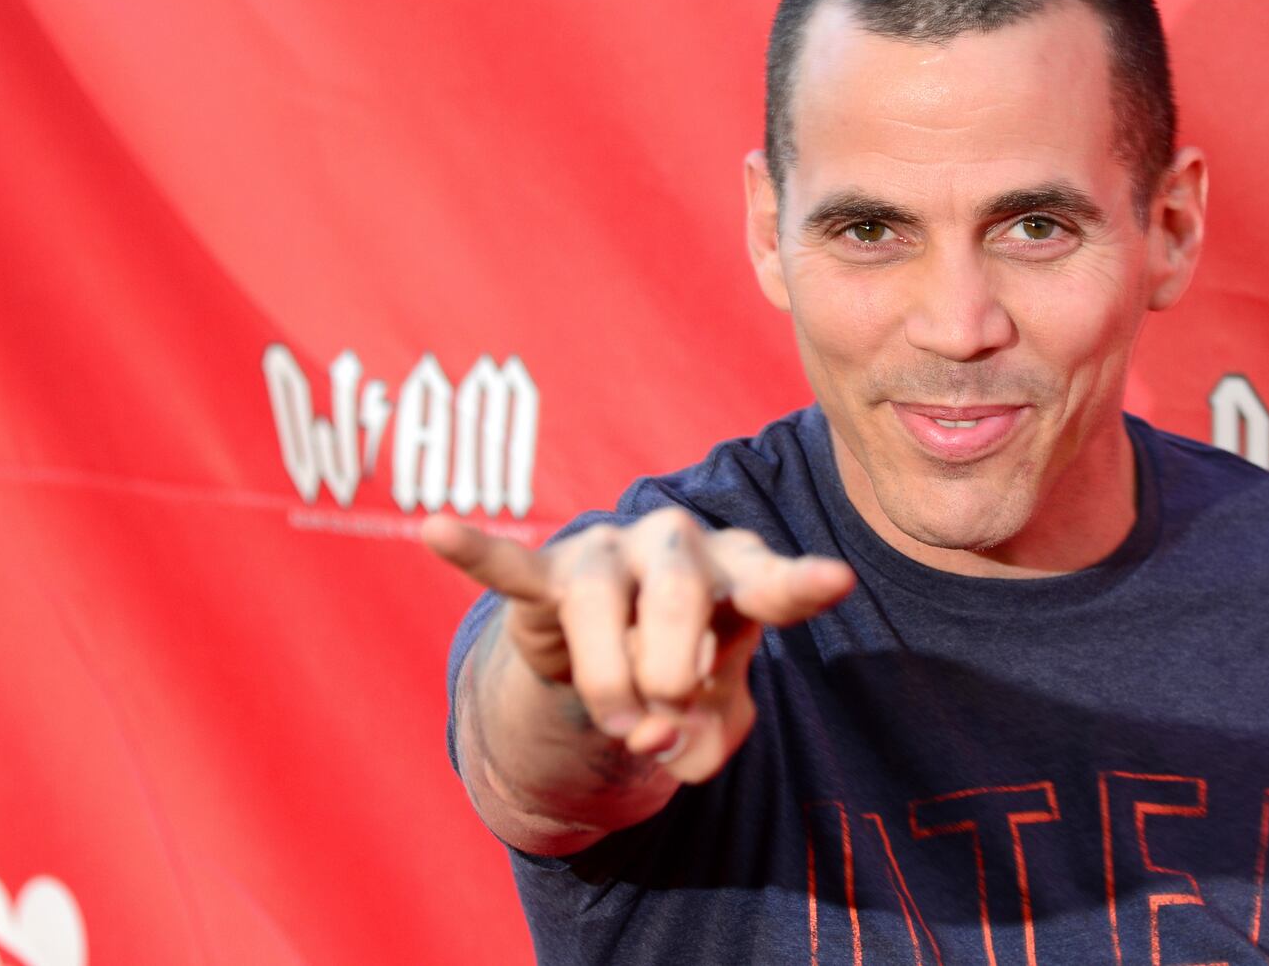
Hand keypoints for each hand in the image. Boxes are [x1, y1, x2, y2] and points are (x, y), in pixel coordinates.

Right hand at [423, 507, 853, 783]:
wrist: (619, 660)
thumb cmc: (688, 673)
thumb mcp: (716, 718)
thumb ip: (708, 733)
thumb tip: (661, 738)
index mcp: (741, 574)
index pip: (774, 583)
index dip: (801, 587)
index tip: (831, 583)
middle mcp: (679, 545)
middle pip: (679, 597)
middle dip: (673, 676)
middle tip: (668, 720)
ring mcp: (610, 551)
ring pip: (602, 608)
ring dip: (612, 683)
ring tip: (626, 724)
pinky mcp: (548, 574)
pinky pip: (510, 565)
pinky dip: (476, 553)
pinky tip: (437, 530)